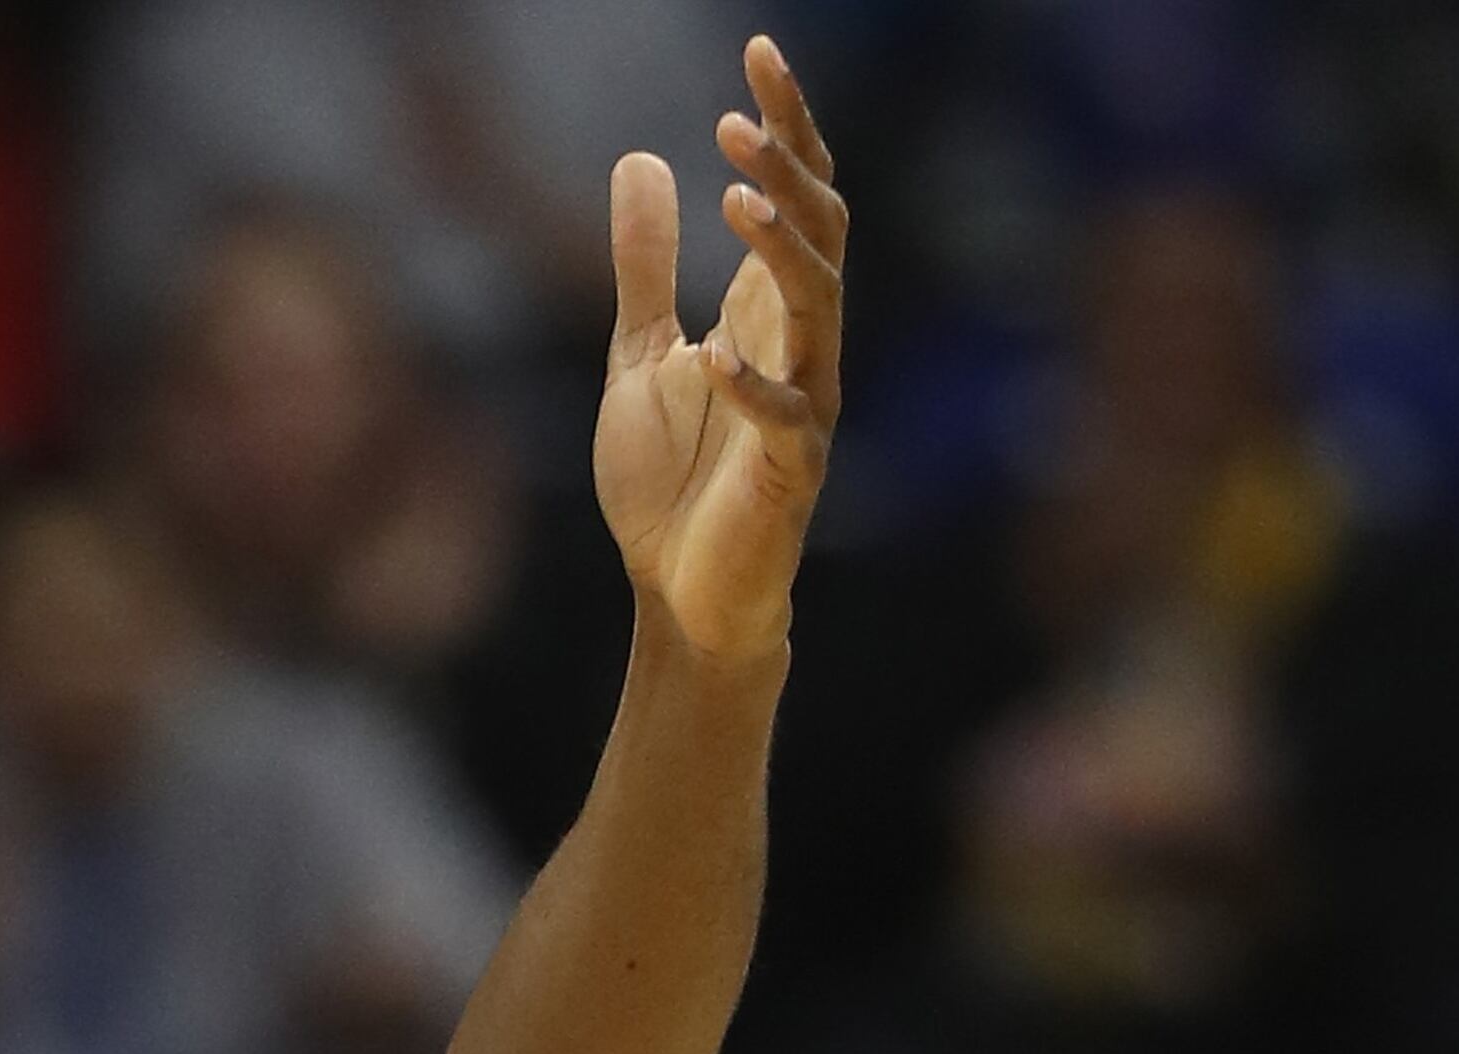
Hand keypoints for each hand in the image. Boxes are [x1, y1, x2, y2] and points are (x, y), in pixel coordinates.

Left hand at [593, 36, 844, 662]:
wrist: (679, 594)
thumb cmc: (672, 482)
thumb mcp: (639, 353)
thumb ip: (644, 265)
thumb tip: (645, 159)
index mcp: (768, 312)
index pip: (797, 197)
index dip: (786, 127)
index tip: (757, 51)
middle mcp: (802, 346)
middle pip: (819, 235)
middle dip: (790, 173)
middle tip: (738, 121)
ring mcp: (805, 405)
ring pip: (819, 310)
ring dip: (781, 253)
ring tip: (736, 199)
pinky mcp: (789, 473)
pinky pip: (786, 420)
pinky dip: (752, 388)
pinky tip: (711, 356)